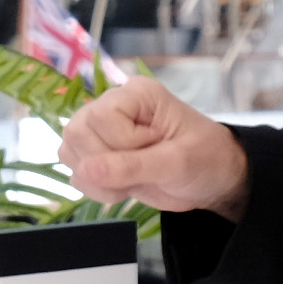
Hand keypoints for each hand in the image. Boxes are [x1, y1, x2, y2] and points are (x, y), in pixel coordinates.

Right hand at [58, 78, 252, 217]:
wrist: (213, 180)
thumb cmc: (206, 160)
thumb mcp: (176, 163)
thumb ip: (131, 166)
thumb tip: (84, 172)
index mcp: (136, 94)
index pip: (101, 116)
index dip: (121, 142)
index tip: (154, 149)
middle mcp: (112, 106)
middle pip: (77, 131)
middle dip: (106, 163)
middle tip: (142, 170)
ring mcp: (101, 131)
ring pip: (69, 150)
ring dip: (97, 179)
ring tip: (132, 181)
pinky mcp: (96, 154)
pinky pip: (74, 170)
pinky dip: (95, 188)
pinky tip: (123, 187)